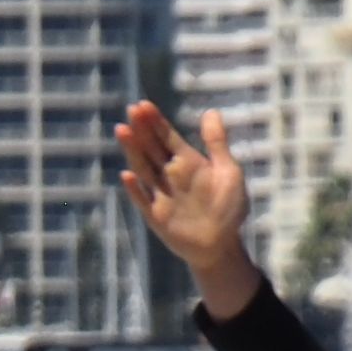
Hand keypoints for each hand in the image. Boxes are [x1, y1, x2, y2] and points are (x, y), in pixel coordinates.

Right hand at [114, 100, 262, 321]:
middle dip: (142, 130)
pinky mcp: (157, 215)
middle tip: (132, 111)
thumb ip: (217, 144)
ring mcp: (161, 194)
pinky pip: (144, 200)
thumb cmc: (229, 208)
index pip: (166, 137)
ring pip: (143, 168)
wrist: (223, 245)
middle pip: (151, 148)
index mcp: (187, 162)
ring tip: (123, 130)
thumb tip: (211, 111)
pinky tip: (127, 175)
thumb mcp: (229, 172)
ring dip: (132, 151)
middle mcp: (169, 175)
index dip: (155, 122)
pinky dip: (135, 189)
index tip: (143, 105)